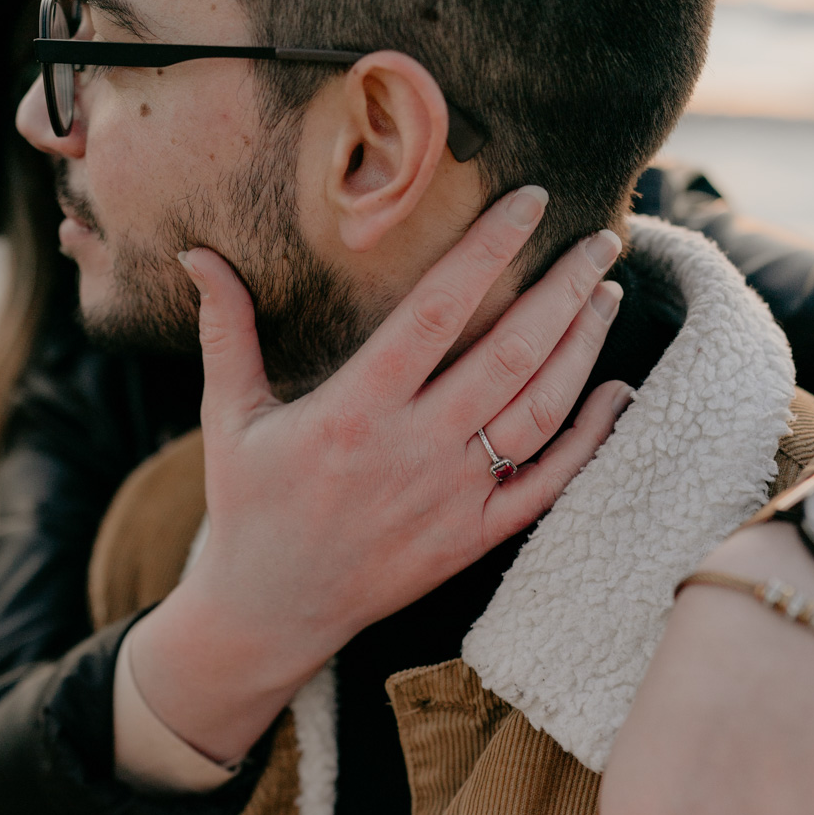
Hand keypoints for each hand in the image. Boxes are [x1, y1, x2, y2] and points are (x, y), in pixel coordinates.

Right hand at [131, 185, 631, 762]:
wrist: (269, 612)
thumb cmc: (248, 506)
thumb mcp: (228, 415)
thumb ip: (225, 331)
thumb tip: (196, 254)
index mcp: (354, 410)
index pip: (436, 311)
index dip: (488, 250)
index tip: (531, 202)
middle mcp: (413, 450)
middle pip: (509, 353)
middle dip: (564, 290)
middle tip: (600, 239)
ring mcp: (450, 498)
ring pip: (539, 412)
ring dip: (582, 350)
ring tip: (607, 297)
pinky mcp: (472, 538)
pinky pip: (547, 485)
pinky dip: (590, 439)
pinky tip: (617, 393)